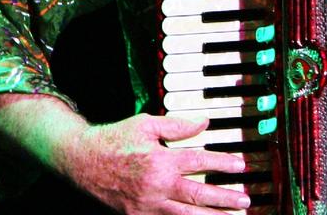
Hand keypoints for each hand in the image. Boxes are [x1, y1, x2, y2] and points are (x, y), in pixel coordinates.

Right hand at [58, 113, 251, 214]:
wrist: (82, 160)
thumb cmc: (114, 139)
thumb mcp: (146, 124)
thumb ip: (177, 125)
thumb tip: (204, 122)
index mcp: (161, 160)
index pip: (201, 162)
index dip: (223, 164)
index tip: (241, 166)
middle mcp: (157, 185)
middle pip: (199, 195)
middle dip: (225, 199)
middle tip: (245, 200)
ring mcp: (147, 204)